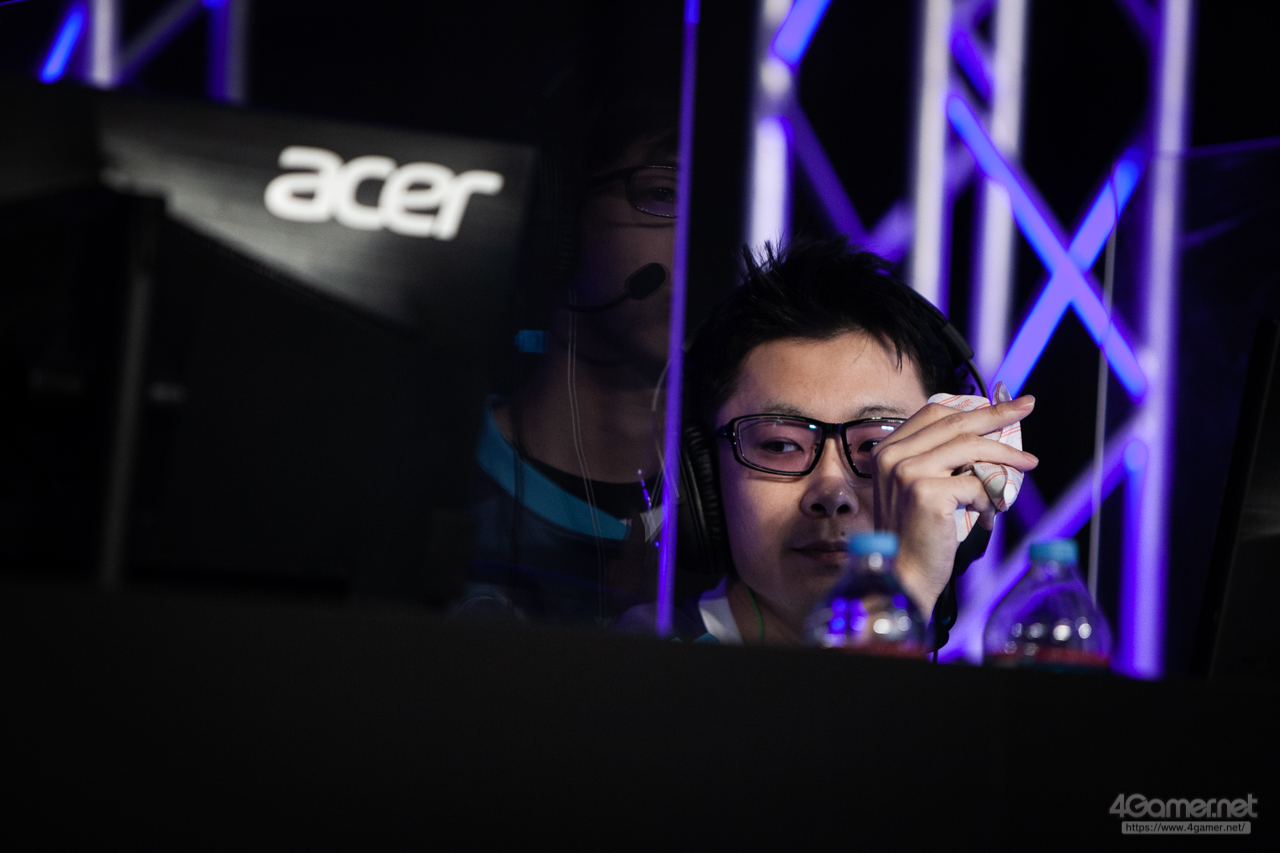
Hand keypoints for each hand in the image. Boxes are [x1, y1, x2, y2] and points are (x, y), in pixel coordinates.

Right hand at [869, 393, 1038, 613]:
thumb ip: (939, 460)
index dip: (972, 406)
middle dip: (997, 413)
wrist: (903, 574)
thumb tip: (986, 435)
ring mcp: (907, 473)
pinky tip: (988, 513)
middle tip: (1026, 406)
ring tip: (1028, 463)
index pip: (934, 413)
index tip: (1001, 403)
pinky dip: (990, 498)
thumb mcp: (919, 488)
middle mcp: (893, 456)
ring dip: (1006, 454)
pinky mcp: (926, 493)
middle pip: (955, 422)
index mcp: (887, 450)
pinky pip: (976, 484)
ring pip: (970, 447)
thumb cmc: (917, 535)